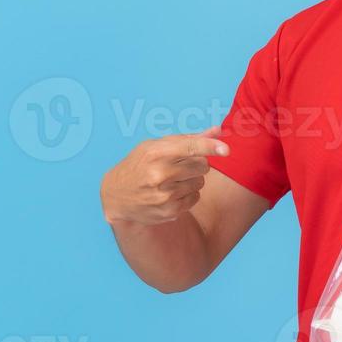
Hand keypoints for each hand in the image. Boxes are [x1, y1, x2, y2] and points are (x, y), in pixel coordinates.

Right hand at [100, 124, 228, 225]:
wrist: (116, 195)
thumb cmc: (140, 164)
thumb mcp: (157, 146)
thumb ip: (190, 138)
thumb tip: (219, 130)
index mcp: (155, 153)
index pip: (189, 147)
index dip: (210, 147)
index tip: (226, 149)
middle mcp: (159, 174)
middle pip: (202, 165)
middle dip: (198, 163)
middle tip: (180, 165)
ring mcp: (164, 195)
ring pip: (200, 182)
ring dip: (192, 179)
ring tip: (172, 179)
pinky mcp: (169, 211)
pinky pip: (195, 198)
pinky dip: (188, 194)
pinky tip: (171, 192)